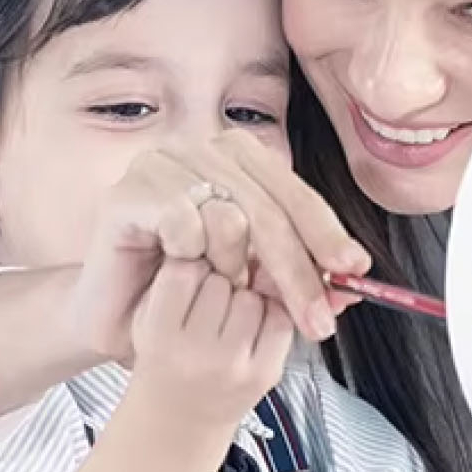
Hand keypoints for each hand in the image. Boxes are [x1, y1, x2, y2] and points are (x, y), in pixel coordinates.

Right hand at [70, 132, 369, 362]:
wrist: (117, 321)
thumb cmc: (182, 298)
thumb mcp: (252, 288)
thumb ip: (298, 277)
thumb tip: (353, 286)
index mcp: (238, 160)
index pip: (295, 193)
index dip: (327, 234)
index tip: (354, 273)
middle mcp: (203, 150)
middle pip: (270, 206)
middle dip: (298, 270)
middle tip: (317, 320)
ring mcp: (163, 165)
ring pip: (232, 215)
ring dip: (237, 268)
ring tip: (227, 291)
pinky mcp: (129, 191)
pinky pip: (185, 222)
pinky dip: (194, 256)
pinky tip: (185, 271)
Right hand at [126, 260, 294, 434]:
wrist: (177, 424)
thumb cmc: (163, 363)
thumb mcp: (148, 319)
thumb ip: (175, 278)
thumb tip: (228, 235)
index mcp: (159, 336)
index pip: (183, 270)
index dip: (189, 266)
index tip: (187, 277)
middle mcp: (196, 354)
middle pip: (221, 280)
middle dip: (218, 281)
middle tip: (209, 303)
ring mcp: (233, 365)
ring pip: (251, 296)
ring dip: (245, 297)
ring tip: (227, 319)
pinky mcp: (265, 373)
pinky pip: (280, 319)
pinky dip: (269, 315)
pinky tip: (251, 328)